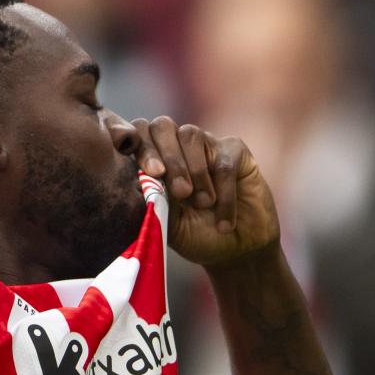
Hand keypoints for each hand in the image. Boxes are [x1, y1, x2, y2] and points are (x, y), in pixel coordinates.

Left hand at [132, 118, 280, 265]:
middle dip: (168, 157)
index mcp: (154, 159)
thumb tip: (142, 184)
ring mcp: (206, 144)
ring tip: (203, 204)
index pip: (138, 133)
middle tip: (180, 192)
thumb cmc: (197, 234)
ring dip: (195, 172)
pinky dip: (223, 193)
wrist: (236, 249)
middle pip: (162, 126)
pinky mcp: (235, 150)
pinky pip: (223, 160)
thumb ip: (154, 202)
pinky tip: (223, 223)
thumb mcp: (169, 224)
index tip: (152, 173)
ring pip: (191, 135)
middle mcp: (177, 146)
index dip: (141, 146)